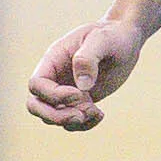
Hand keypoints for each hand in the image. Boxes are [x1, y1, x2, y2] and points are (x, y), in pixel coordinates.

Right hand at [25, 18, 145, 130]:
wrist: (124, 40)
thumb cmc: (111, 35)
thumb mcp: (101, 39)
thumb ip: (88, 58)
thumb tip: (82, 86)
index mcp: (53, 60)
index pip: (37, 85)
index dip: (54, 95)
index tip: (79, 94)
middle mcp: (55, 78)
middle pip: (35, 105)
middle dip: (55, 116)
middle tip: (80, 115)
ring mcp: (65, 91)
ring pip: (53, 117)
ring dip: (73, 121)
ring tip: (96, 111)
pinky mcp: (79, 102)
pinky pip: (72, 121)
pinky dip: (84, 124)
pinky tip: (100, 114)